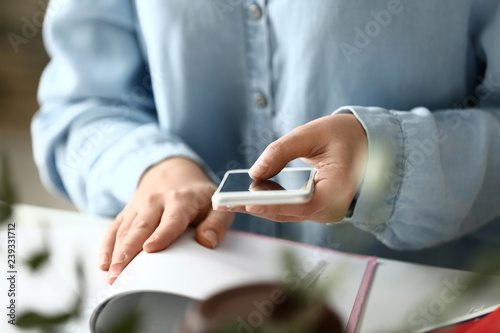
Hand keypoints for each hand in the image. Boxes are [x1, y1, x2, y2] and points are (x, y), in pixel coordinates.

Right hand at [99, 157, 233, 283]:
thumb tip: (206, 241)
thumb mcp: (217, 205)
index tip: (150, 249)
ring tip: (112, 274)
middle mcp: (156, 201)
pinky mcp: (128, 211)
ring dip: (116, 252)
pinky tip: (103, 262)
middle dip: (129, 250)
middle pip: (141, 227)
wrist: (173, 171)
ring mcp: (139, 206)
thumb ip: (217, 223)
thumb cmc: (198, 195)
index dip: (161, 235)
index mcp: (180, 200)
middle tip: (121, 272)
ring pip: (125, 230)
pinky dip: (107, 245)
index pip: (171, 220)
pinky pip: (114, 227)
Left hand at [216, 114, 366, 222]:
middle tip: (224, 201)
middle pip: (288, 212)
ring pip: (285, 213)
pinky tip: (245, 196)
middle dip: (256, 206)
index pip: (303, 203)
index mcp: (339, 189)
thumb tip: (255, 171)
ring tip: (228, 200)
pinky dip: (268, 202)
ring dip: (258, 206)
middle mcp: (332, 208)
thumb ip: (282, 151)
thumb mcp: (311, 134)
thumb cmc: (343, 136)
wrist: (364, 143)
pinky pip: (289, 209)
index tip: (249, 204)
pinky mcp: (315, 209)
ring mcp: (323, 212)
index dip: (274, 205)